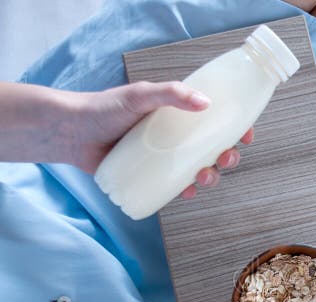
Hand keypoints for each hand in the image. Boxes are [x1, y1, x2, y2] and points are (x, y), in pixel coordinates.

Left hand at [69, 81, 252, 197]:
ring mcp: (163, 156)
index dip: (236, 127)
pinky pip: (174, 186)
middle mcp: (174, 135)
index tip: (246, 134)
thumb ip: (171, 94)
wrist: (69, 132)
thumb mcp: (139, 95)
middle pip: (213, 147)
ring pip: (198, 169)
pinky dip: (185, 191)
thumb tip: (205, 103)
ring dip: (210, 176)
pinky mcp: (149, 175)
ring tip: (203, 178)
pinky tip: (186, 193)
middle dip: (227, 156)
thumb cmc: (103, 109)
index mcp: (178, 113)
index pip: (216, 119)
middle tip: (225, 158)